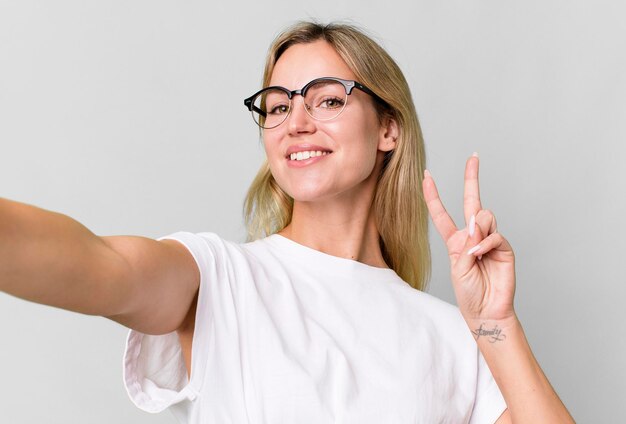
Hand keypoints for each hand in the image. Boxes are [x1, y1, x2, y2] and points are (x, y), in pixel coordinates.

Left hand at [422, 154, 515, 322]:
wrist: (486, 310)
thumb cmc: (469, 292)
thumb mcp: (458, 267)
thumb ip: (466, 244)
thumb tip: (478, 222)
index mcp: (456, 240)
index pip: (442, 213)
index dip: (433, 195)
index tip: (426, 176)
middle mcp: (473, 235)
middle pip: (472, 200)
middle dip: (472, 178)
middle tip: (473, 157)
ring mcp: (489, 239)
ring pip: (484, 216)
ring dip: (477, 230)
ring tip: (475, 252)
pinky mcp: (504, 247)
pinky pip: (494, 234)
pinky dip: (485, 243)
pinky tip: (480, 255)